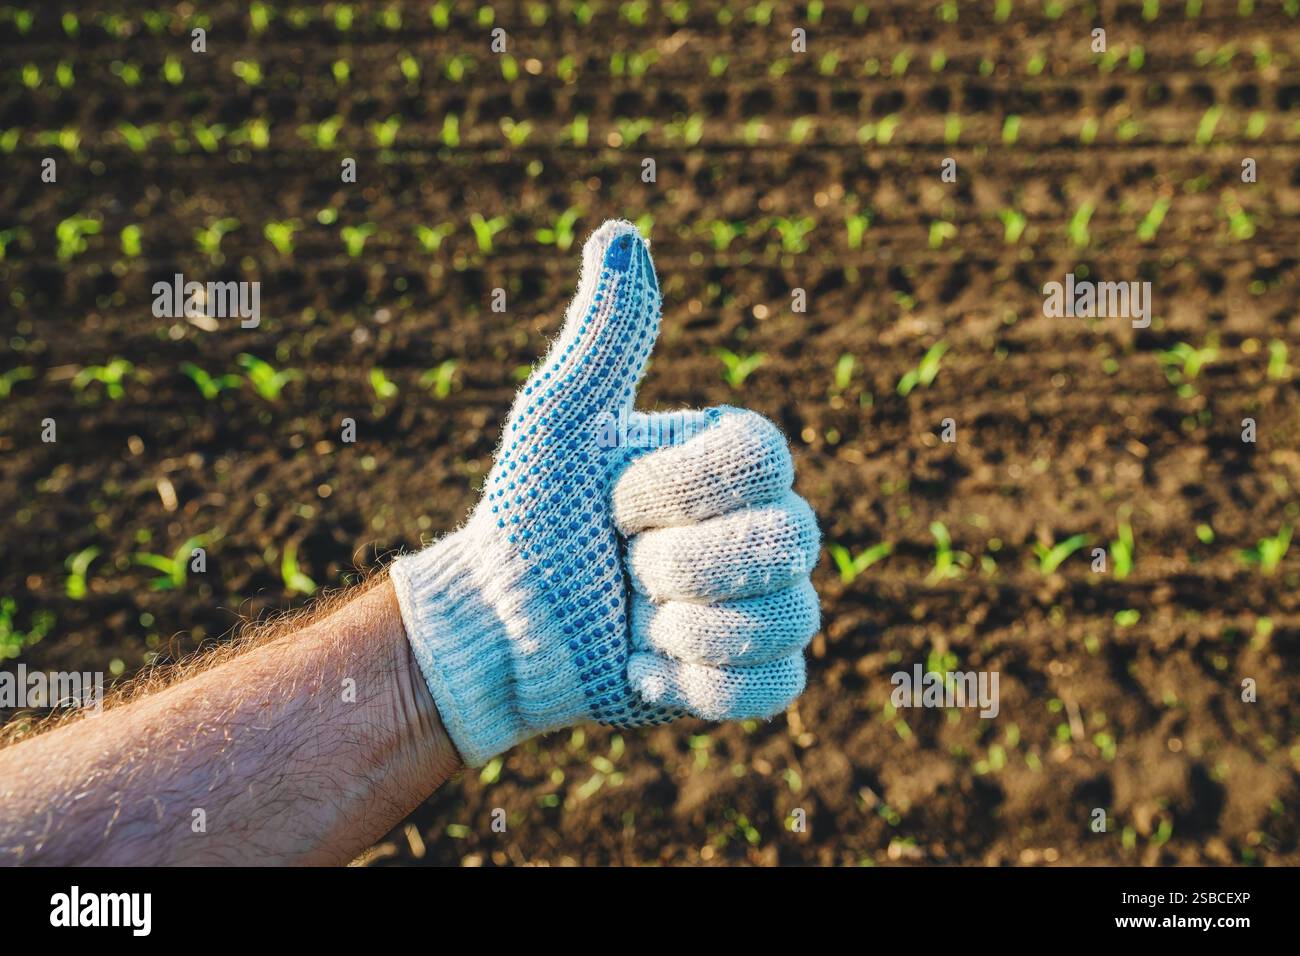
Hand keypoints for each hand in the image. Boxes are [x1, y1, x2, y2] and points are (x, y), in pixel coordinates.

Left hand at [390, 220, 820, 766]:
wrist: (500, 626)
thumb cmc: (528, 515)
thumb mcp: (557, 422)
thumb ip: (602, 338)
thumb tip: (621, 234)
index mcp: (734, 461)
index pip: (766, 461)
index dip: (679, 489)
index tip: (614, 500)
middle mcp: (769, 525)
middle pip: (790, 543)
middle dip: (677, 565)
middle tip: (620, 565)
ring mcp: (769, 602)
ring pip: (786, 620)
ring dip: (682, 628)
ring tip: (631, 619)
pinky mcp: (754, 674)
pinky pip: (775, 685)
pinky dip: (697, 684)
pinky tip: (642, 667)